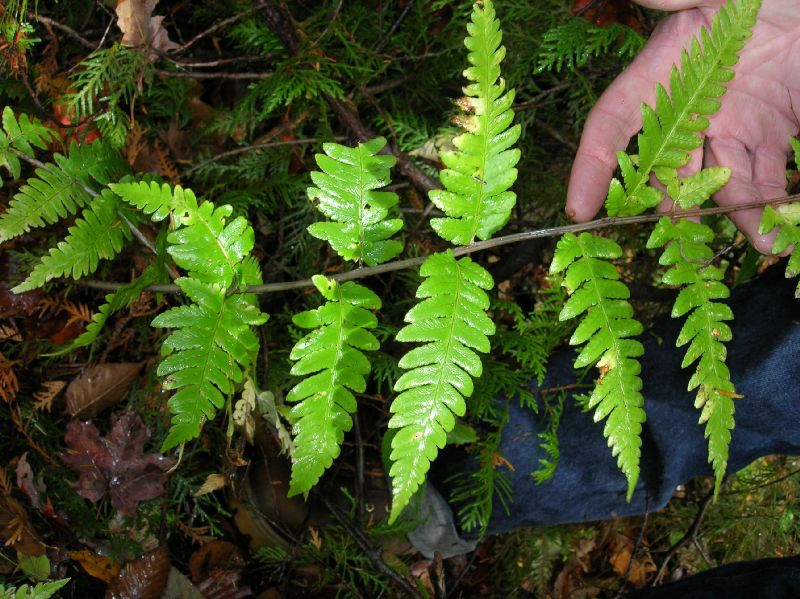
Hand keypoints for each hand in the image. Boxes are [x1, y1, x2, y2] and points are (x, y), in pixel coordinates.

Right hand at [566, 0, 799, 251]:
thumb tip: (635, 0)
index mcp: (663, 72)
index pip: (611, 125)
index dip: (591, 166)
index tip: (579, 210)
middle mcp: (690, 108)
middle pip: (663, 169)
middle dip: (669, 205)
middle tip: (682, 235)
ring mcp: (732, 124)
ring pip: (720, 183)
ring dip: (736, 215)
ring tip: (764, 239)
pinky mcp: (773, 131)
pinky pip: (767, 177)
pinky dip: (773, 203)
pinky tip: (780, 226)